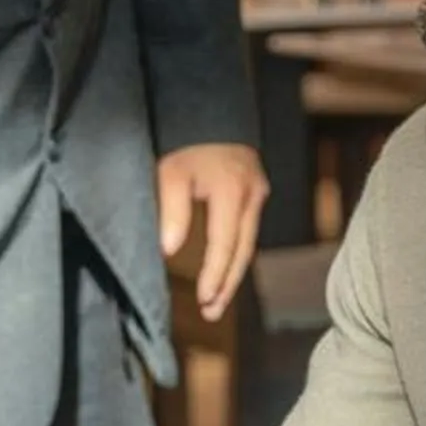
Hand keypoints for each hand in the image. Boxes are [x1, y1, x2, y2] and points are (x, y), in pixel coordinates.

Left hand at [157, 142, 269, 321]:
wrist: (210, 112)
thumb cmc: (184, 143)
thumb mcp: (170, 172)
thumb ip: (171, 210)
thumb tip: (168, 251)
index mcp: (231, 189)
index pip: (224, 243)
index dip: (214, 274)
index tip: (202, 299)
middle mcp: (251, 194)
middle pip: (242, 250)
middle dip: (226, 284)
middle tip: (210, 313)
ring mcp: (257, 193)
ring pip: (247, 244)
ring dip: (231, 274)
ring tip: (213, 303)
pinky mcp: (255, 193)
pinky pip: (246, 232)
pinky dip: (233, 254)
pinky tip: (221, 273)